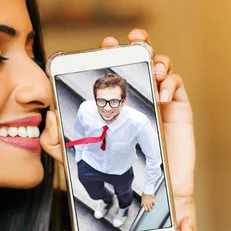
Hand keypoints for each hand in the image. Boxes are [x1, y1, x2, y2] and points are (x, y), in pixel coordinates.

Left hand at [40, 30, 195, 211]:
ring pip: (162, 66)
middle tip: (133, 40)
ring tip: (152, 68)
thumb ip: (59, 141)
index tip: (106, 45)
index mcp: (117, 99)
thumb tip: (52, 115)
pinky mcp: (178, 109)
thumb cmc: (120, 170)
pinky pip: (177, 85)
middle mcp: (139, 95)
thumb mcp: (80, 156)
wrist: (152, 190)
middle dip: (138, 43)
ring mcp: (160, 100)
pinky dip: (170, 83)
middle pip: (141, 59)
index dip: (112, 52)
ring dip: (158, 59)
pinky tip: (161, 94)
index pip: (114, 68)